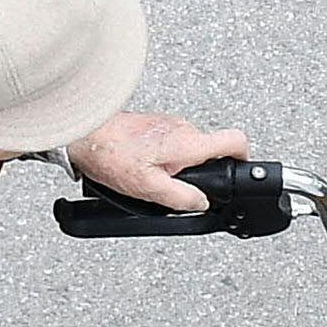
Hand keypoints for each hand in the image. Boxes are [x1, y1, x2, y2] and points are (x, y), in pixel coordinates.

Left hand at [66, 112, 249, 212]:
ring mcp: (168, 123)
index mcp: (189, 143)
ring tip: (150, 176)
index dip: (243, 158)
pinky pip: (169, 143)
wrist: (84, 134)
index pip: (236, 141)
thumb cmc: (112, 156)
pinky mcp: (154, 123)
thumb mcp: (149, 189)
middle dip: (197, 172)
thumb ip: (182, 198)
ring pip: (186, 149)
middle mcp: (184, 128)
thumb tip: (200, 203)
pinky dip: (161, 157)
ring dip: (175, 165)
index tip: (237, 171)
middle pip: (209, 152)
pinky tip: (140, 165)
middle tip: (174, 185)